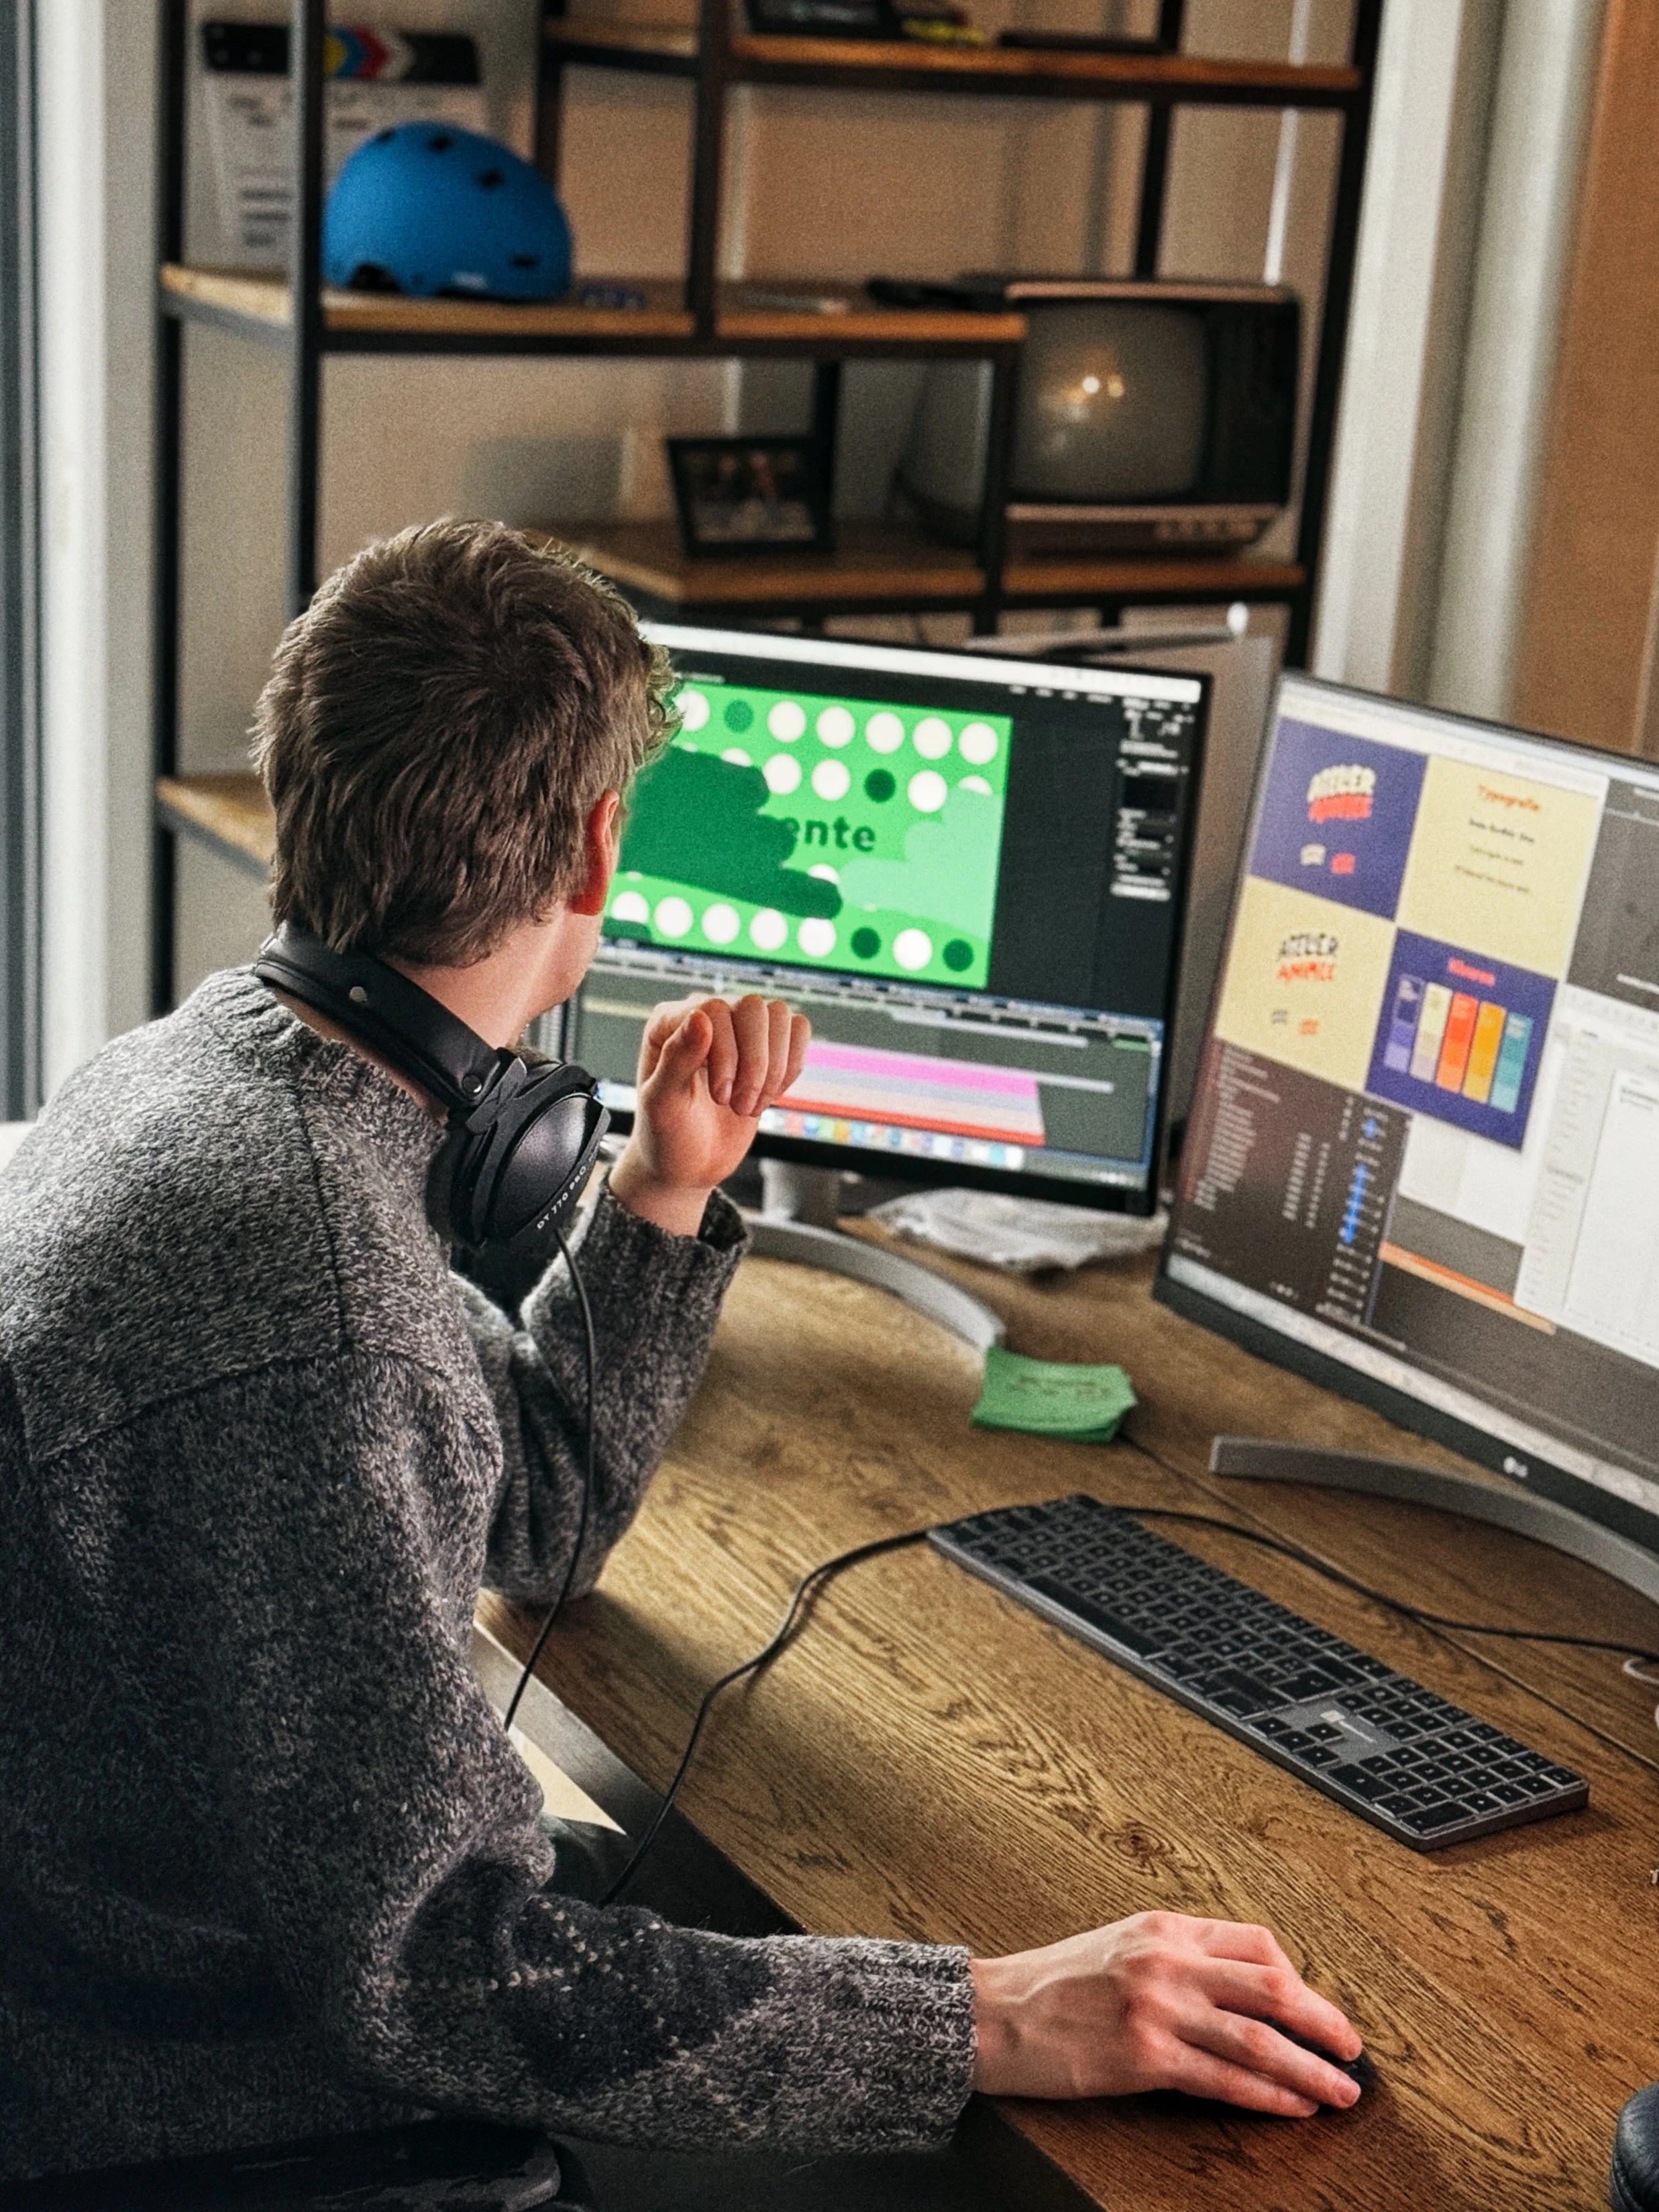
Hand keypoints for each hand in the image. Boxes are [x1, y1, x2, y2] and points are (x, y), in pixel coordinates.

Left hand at [609, 994, 809, 1238]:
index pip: (715, 1009)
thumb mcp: (662, 1105)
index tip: (720, 1097)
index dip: (727, 1053)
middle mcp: (704, 1015)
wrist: (689, 1165)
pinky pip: (798, 1031)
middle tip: (739, 1107)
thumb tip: (701, 1016)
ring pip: (779, 1015)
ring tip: (749, 1107)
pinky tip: (767, 1096)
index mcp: (670, 1021)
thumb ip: (677, 1059)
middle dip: (755, 1063)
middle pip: (753, 1008)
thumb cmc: (666, 1136)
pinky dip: (791, 1067)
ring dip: (774, 1069)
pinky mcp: (765, 1046)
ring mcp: (737, 1027)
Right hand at [970, 1913, 1361, 2115]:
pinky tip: (1293, 2106)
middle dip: (1323, 2021)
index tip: (1316, 2007)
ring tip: (1340, 2091)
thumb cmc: (1052, 1982)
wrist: (994, 2014)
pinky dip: (1268, 2094)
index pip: (1256, 1943)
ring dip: (1310, 2067)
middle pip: (1271, 1987)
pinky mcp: (1145, 2058)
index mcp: (1164, 1927)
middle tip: (1354, 2049)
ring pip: (1258, 2038)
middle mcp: (1167, 1960)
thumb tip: (1240, 1985)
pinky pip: (1224, 2078)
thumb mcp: (1120, 1944)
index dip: (1298, 1978)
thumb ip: (1177, 1955)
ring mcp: (1158, 2008)